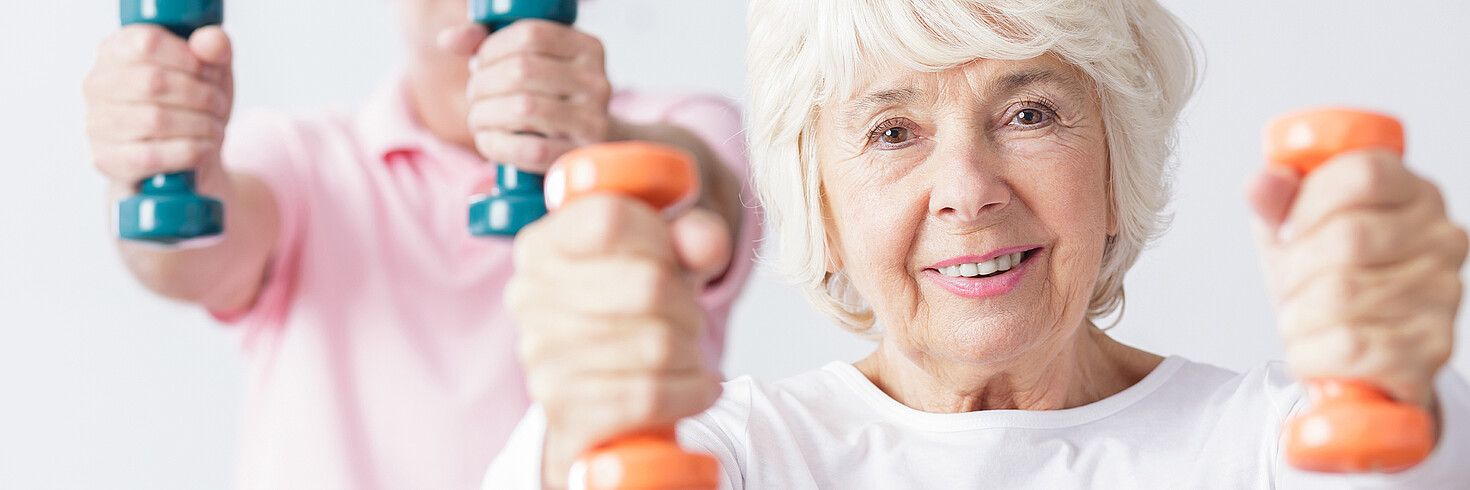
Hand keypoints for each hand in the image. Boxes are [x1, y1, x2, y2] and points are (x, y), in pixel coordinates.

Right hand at [84, 24, 233, 196]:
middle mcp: (97, 85)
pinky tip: (205, 148)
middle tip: (219, 105)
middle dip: (200, 95)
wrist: (181, 160)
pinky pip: (153, 155)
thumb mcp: (211, 71)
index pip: (147, 43)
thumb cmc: (191, 106)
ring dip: (200, 124)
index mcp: (116, 50)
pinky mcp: (107, 159)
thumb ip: (215, 47)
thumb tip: (211, 41)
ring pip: (155, 120)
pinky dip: (190, 151)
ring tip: (215, 127)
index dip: (188, 58)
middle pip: (153, 82)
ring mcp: (97, 123)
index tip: (209, 72)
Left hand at [439, 20, 613, 170]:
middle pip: (522, 70)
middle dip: (483, 83)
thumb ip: (491, 46)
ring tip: (478, 118)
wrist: (595, 144)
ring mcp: (594, 120)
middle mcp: (597, 81)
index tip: (478, 64)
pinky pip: (531, 150)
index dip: (492, 48)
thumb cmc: (553, 99)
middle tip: (474, 95)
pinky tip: (488, 141)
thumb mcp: (534, 65)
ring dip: (485, 114)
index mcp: (587, 49)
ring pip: (523, 108)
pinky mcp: (580, 156)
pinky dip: (498, 145)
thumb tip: (448, 40)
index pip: (531, 34)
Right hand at [505, 195, 729, 488]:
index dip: (660, 239)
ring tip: (687, 352)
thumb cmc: (631, 311)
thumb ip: (693, 237)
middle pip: (647, 284)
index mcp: (544, 244)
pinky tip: (698, 387)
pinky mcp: (563, 411)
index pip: (610, 220)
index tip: (673, 258)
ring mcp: (541, 357)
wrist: (601, 394)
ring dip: (692, 352)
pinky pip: (649, 396)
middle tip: (690, 318)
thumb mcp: (666, 260)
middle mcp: (529, 296)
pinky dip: (690, 392)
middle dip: (688, 304)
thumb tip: (705, 242)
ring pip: (656, 345)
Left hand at [1249, 150, 1467, 410]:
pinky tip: (1314, 351)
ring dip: (1298, 316)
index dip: (1309, 204)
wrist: (1350, 354)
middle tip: (1290, 287)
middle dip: (1295, 270)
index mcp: (1412, 194)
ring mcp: (1444, 294)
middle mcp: (1441, 239)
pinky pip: (1350, 347)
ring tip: (1302, 321)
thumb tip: (1262, 184)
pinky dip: (1311, 354)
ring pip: (1342, 296)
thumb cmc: (1324, 281)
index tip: (1288, 230)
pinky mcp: (1433, 348)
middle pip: (1348, 238)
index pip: (1364, 175)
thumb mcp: (1292, 230)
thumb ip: (1275, 200)